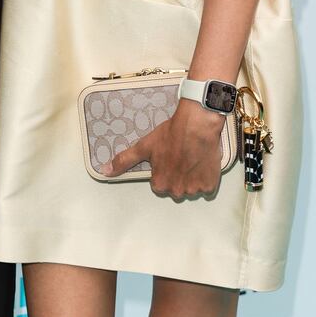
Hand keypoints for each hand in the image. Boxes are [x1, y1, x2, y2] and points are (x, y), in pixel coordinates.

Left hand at [101, 100, 222, 199]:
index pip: (158, 183)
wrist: (197, 125)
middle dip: (177, 175)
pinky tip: (202, 162)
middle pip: (175, 187)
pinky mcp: (211, 185)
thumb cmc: (170, 134)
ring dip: (191, 176)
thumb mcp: (144, 146)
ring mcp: (195, 189)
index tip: (167, 158)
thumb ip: (124, 161)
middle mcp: (177, 191)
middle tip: (179, 156)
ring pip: (191, 187)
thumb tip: (104, 172)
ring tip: (191, 157)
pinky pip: (206, 186)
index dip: (162, 169)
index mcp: (160, 184)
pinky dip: (205, 177)